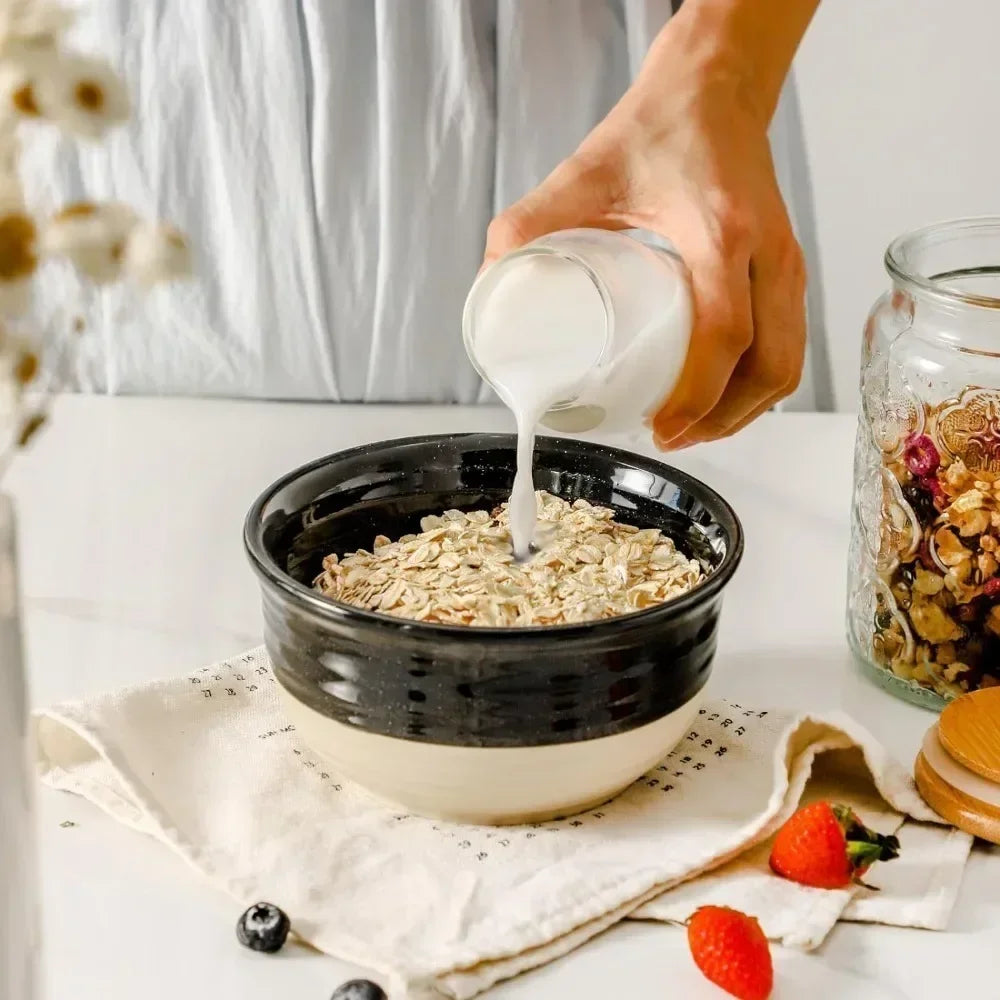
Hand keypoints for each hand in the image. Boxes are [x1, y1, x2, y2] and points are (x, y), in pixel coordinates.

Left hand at [482, 10, 807, 448]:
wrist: (714, 89)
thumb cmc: (655, 130)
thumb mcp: (580, 175)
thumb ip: (526, 228)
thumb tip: (491, 288)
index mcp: (722, 233)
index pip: (725, 336)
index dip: (696, 396)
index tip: (660, 428)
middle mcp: (770, 253)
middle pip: (769, 367)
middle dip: (721, 420)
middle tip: (668, 438)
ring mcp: (787, 263)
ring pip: (786, 364)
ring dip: (743, 411)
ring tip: (691, 429)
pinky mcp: (788, 270)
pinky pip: (788, 345)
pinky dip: (757, 385)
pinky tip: (719, 398)